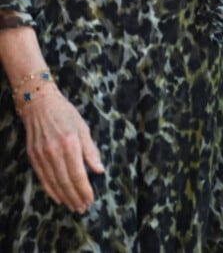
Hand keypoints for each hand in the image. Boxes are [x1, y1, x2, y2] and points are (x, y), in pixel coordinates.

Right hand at [20, 84, 104, 213]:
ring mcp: (42, 155)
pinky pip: (43, 178)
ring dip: (65, 197)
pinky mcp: (33, 157)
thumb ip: (91, 151)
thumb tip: (99, 170)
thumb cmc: (65, 113)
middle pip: (66, 182)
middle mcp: (54, 151)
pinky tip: (59, 197)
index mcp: (70, 143)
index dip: (84, 190)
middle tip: (83, 208)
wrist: (40, 104)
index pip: (78, 174)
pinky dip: (51, 190)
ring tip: (74, 206)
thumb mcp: (83, 128)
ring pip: (54, 183)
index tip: (91, 199)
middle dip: (75, 197)